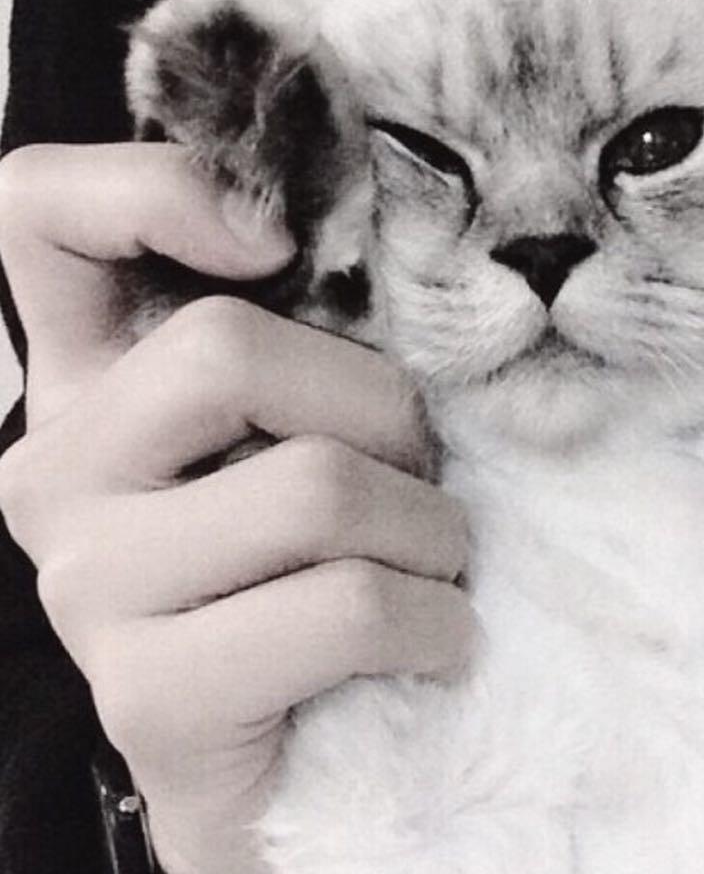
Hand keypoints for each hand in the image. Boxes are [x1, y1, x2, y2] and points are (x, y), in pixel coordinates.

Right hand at [0, 143, 471, 873]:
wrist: (297, 743)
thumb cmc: (317, 563)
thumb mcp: (312, 425)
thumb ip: (315, 347)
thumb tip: (401, 274)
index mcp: (91, 381)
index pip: (36, 214)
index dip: (150, 189)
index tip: (276, 243)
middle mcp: (56, 470)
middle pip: (229, 351)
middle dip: (381, 413)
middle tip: (417, 478)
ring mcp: (88, 585)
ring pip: (315, 485)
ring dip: (427, 528)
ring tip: (431, 564)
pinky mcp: (151, 695)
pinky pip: (346, 605)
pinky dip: (432, 618)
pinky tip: (434, 638)